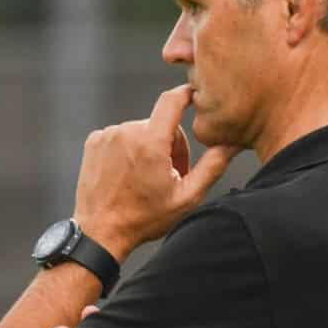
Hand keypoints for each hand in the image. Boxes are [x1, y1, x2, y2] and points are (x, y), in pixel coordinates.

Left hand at [72, 86, 237, 258]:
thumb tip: (233, 143)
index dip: (187, 95)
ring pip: (141, 131)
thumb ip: (213, 166)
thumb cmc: (144, 218)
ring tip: (148, 178)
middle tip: (170, 176)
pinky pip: (121, 136)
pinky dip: (129, 150)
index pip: (172, 101)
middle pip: (161, 124)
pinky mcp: (94, 141)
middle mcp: (127, 132)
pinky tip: (128, 174)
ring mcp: (107, 135)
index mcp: (151, 142)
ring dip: (149, 148)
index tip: (195, 95)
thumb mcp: (187, 197)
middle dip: (171, 145)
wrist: (100, 233)